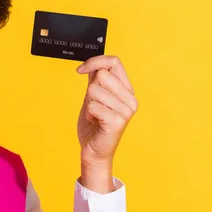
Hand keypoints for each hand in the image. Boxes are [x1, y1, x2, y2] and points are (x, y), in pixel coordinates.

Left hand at [76, 55, 137, 190]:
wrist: (93, 149)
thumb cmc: (94, 123)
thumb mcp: (94, 96)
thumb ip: (96, 80)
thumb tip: (94, 64)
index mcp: (127, 90)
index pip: (114, 61)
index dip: (95, 61)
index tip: (80, 70)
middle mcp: (131, 99)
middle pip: (102, 75)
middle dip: (90, 89)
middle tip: (95, 105)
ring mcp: (126, 110)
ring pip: (94, 90)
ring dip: (89, 104)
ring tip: (96, 115)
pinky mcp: (117, 121)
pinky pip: (92, 106)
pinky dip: (89, 114)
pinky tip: (96, 122)